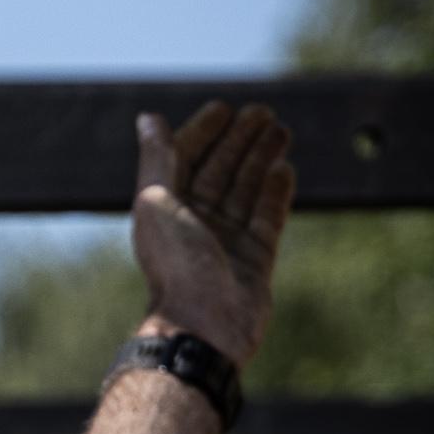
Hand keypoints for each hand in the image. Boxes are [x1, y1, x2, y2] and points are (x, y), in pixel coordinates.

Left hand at [131, 102, 295, 368]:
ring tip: (280, 130)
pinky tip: (284, 168)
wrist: (204, 325)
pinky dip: (275, 192)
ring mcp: (226, 240)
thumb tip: (148, 118)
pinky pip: (267, 217)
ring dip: (261, 158)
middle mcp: (194, 222)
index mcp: (165, 209)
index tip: (224, 108)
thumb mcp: (157, 202)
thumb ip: (157, 159)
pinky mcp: (255, 258)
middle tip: (263, 112)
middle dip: (240, 140)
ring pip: (246, 189)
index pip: (185, 159)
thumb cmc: (175, 264)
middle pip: (220, 170)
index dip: (203, 132)